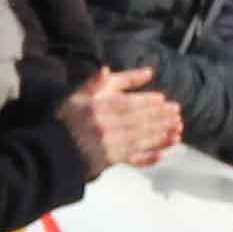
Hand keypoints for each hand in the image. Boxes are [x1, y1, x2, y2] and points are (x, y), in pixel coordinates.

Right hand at [58, 73, 180, 174]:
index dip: (146, 102)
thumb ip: (93, 84)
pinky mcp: (110, 161)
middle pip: (137, 121)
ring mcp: (108, 146)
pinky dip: (146, 159)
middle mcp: (104, 127)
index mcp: (97, 109)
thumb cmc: (68, 121)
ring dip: (159, 135)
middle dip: (159, 117)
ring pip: (138, 139)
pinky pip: (131, 160)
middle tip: (176, 113)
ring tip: (177, 130)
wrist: (55, 150)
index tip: (162, 99)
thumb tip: (105, 70)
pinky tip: (161, 155)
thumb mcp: (77, 97)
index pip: (126, 104)